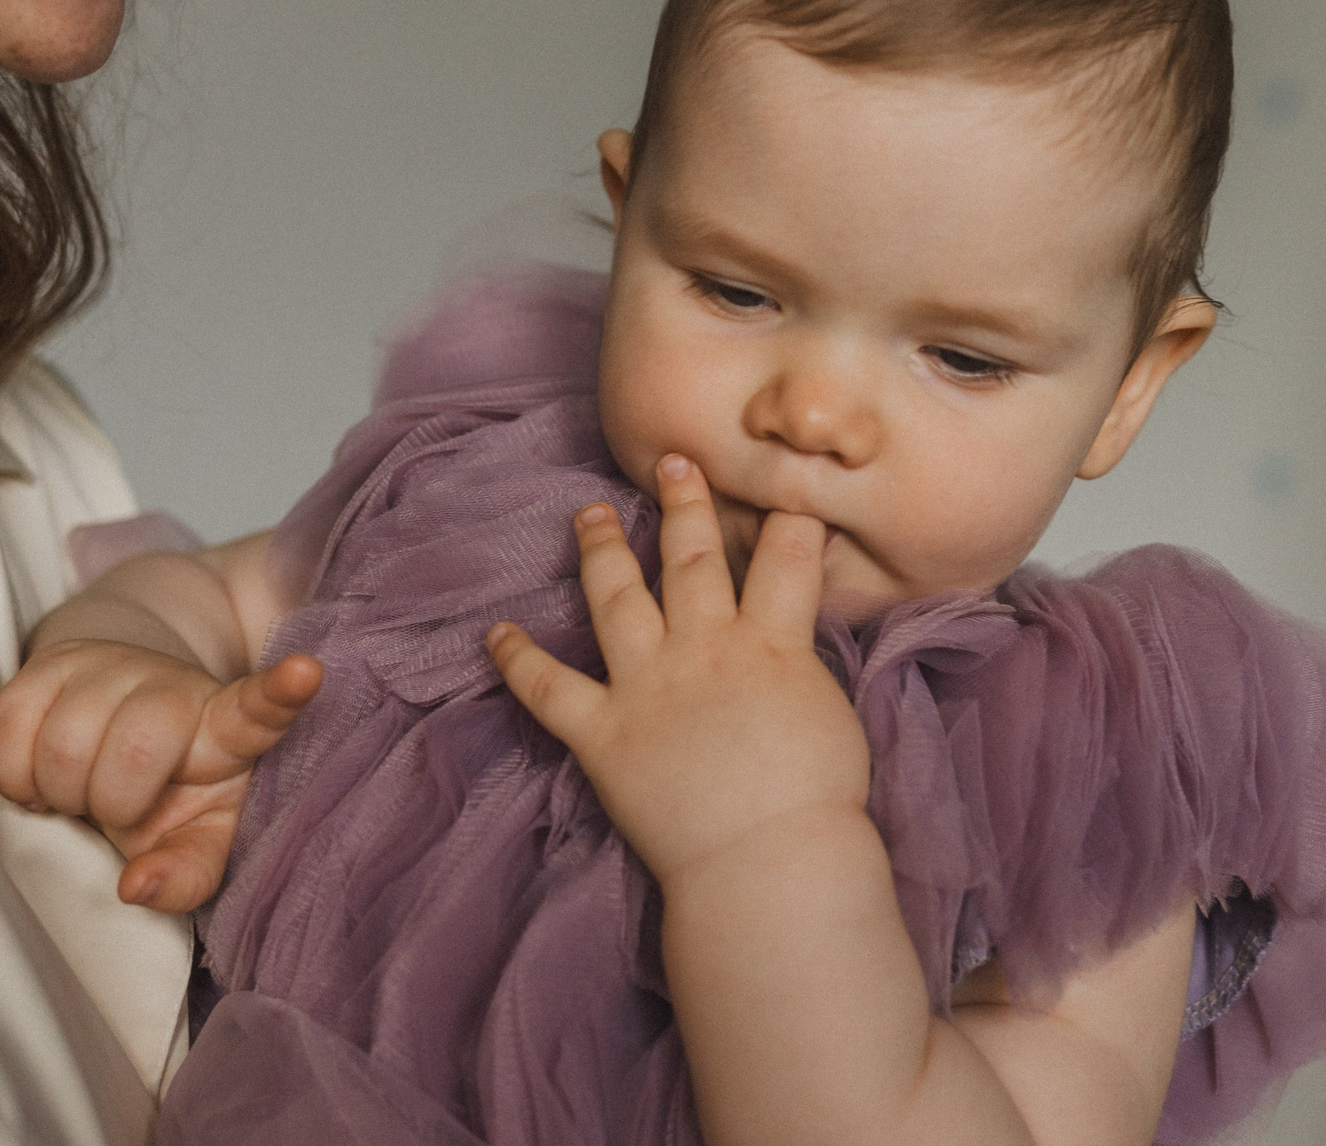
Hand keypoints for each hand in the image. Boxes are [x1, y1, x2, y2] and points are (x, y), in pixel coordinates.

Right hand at [0, 641, 321, 910]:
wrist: (109, 719)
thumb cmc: (166, 793)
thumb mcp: (191, 837)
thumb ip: (183, 875)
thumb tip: (137, 888)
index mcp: (227, 731)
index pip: (259, 710)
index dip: (279, 693)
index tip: (306, 673)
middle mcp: (173, 687)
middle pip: (134, 751)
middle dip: (112, 802)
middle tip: (114, 809)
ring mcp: (112, 665)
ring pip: (65, 744)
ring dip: (60, 791)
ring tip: (79, 791)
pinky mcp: (50, 661)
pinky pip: (10, 732)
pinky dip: (16, 776)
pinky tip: (41, 774)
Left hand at [485, 453, 870, 887]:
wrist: (767, 862)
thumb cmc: (816, 802)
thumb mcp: (831, 714)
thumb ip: (800, 666)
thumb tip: (786, 645)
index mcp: (769, 643)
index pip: (785, 556)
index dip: (786, 514)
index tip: (779, 481)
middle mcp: (702, 648)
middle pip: (691, 557)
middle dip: (683, 502)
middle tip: (673, 462)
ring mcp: (646, 687)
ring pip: (617, 598)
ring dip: (601, 550)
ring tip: (589, 514)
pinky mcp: (602, 734)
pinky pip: (548, 689)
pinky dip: (517, 659)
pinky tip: (494, 632)